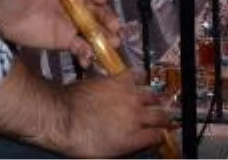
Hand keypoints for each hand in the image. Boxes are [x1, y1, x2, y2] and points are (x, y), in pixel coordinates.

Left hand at [0, 0, 119, 64]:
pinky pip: (80, 46)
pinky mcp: (64, 40)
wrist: (0, 13)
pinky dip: (86, 52)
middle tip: (114, 27)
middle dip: (107, 18)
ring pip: (92, 29)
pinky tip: (88, 59)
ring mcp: (70, 23)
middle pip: (96, 11)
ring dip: (103, 36)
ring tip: (112, 44)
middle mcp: (73, 5)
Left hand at [53, 71, 171, 157]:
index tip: (158, 135)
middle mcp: (138, 116)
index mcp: (134, 138)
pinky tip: (137, 82)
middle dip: (165, 117)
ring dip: (154, 99)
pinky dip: (140, 78)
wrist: (62, 116)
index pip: (159, 136)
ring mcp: (130, 96)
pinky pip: (138, 75)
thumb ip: (125, 150)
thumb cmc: (78, 140)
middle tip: (164, 117)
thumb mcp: (104, 156)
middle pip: (162, 115)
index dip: (160, 136)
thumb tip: (134, 146)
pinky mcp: (120, 80)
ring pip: (154, 95)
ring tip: (152, 100)